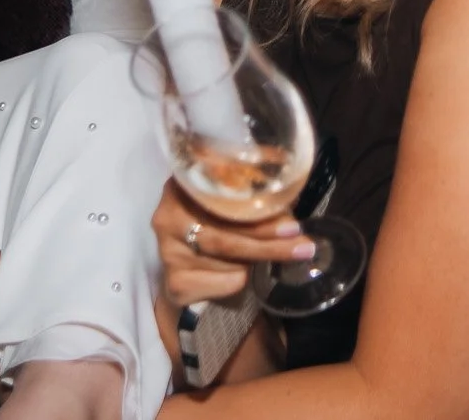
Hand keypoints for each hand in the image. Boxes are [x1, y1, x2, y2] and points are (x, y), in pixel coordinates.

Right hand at [150, 179, 316, 310]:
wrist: (186, 276)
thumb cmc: (214, 230)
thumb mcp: (227, 206)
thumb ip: (250, 196)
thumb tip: (290, 198)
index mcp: (182, 186)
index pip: (221, 196)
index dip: (257, 206)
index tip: (290, 216)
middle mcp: (168, 216)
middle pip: (226, 232)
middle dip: (268, 239)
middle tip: (300, 241)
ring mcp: (168, 251)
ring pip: (227, 258)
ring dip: (256, 258)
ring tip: (274, 254)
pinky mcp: (175, 282)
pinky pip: (223, 281)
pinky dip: (240, 279)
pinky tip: (242, 275)